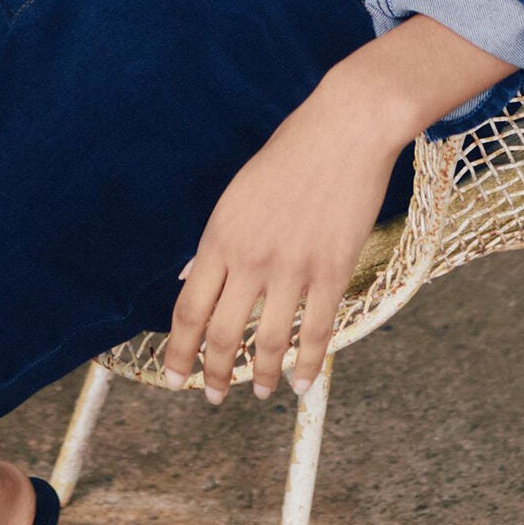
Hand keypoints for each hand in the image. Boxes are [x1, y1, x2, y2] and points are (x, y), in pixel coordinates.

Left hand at [162, 79, 402, 401]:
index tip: (176, 376)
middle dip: (215, 374)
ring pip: (269, 342)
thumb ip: (218, 240)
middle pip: (223, 335)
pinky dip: (307, 364)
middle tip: (212, 396)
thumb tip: (193, 278)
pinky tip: (302, 383)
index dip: (180, 351)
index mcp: (221, 236)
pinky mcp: (332, 270)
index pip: (189, 309)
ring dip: (262, 376)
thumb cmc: (292, 152)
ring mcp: (293, 267)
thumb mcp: (238, 192)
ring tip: (260, 393)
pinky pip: (316, 331)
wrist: (347, 128)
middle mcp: (251, 258)